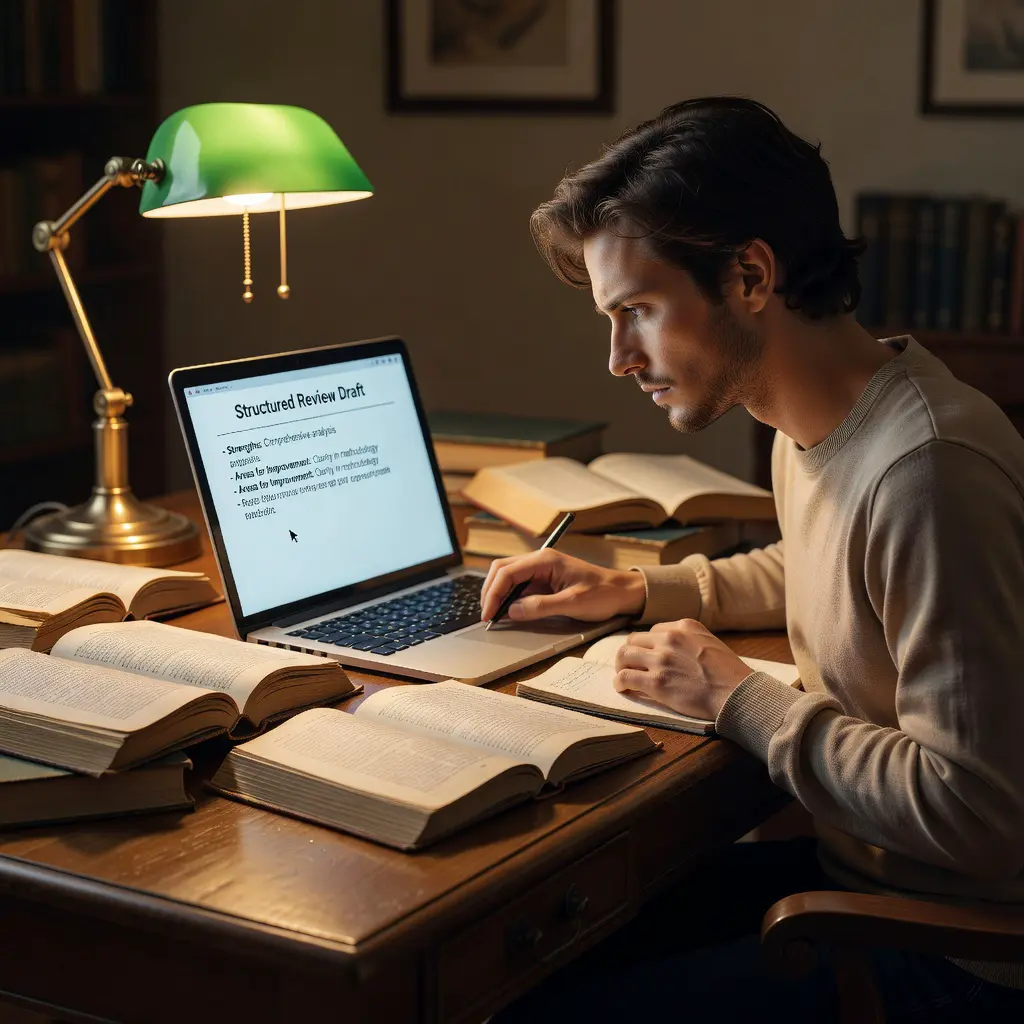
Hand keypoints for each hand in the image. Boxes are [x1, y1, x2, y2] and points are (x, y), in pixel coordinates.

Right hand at [480, 549, 646, 622]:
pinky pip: (520, 586)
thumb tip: (512, 611)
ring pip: (508, 578)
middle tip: (487, 616)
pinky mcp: (544, 580)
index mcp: (545, 559)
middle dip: (490, 592)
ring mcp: (541, 569)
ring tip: (495, 616)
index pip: (507, 572)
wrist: (622, 592)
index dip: (493, 594)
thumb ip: (541, 606)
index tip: (489, 615)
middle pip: (501, 570)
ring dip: (498, 595)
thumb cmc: (602, 594)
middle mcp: (539, 560)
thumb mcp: (572, 603)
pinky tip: (509, 613)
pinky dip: (510, 599)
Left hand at [613, 619, 752, 720]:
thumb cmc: (730, 675)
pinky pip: (625, 677)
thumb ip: (690, 641)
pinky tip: (622, 688)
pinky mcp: (656, 682)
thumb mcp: (711, 643)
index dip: (648, 645)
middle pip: (634, 640)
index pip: (653, 631)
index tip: (647, 656)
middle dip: (630, 653)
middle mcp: (670, 638)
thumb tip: (674, 651)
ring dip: (621, 666)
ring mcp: (662, 659)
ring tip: (623, 675)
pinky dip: (619, 683)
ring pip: (624, 656)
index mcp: (684, 626)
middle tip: (630, 665)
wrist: (737, 694)